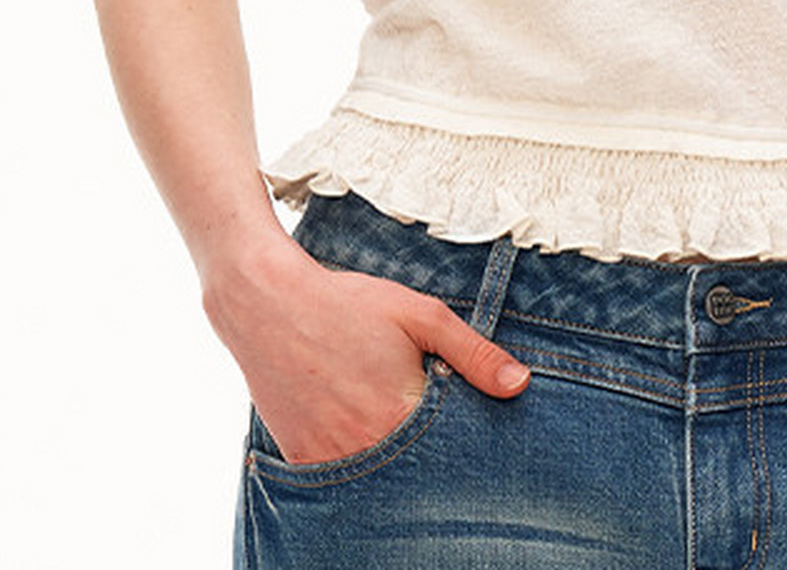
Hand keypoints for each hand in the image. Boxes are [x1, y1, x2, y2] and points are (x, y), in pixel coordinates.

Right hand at [204, 235, 529, 466]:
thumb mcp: (419, 315)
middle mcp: (364, 449)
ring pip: (377, 484)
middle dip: (430, 464)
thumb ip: (471, 352)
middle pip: (415, 476)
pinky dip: (356, 470)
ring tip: (398, 439)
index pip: (450, 456)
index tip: (472, 441)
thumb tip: (519, 384)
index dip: (463, 449)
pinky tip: (363, 441)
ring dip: (394, 469)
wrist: (267, 302)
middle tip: (431, 438)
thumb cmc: (348, 303)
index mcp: (400, 417)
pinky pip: (337, 484)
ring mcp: (329, 461)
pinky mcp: (301, 461)